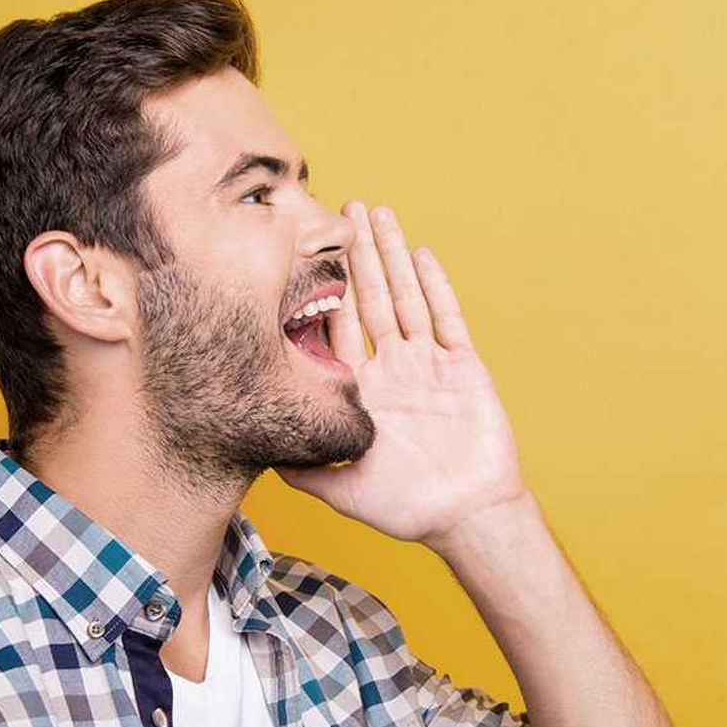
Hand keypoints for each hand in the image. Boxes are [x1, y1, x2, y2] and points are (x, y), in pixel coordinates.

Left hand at [274, 201, 530, 547]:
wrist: (468, 518)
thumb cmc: (408, 509)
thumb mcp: (343, 487)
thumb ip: (304, 467)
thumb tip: (257, 452)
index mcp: (363, 389)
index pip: (337, 327)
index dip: (322, 289)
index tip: (304, 252)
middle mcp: (393, 369)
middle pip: (370, 298)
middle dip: (356, 254)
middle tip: (341, 208)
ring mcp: (428, 365)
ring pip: (406, 297)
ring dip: (392, 255)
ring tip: (377, 213)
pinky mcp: (463, 367)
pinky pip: (447, 318)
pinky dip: (435, 285)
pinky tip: (420, 254)